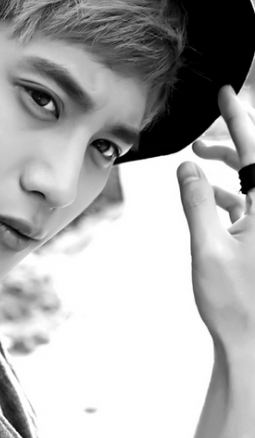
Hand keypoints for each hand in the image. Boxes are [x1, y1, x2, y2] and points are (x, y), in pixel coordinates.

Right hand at [177, 85, 254, 358]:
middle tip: (200, 136)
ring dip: (226, 172)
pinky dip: (228, 197)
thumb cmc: (233, 302)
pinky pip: (249, 206)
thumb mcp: (208, 247)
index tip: (225, 92)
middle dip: (229, 145)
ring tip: (197, 164)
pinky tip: (207, 200)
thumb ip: (197, 202)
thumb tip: (188, 167)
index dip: (238, 118)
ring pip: (252, 184)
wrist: (253, 345)